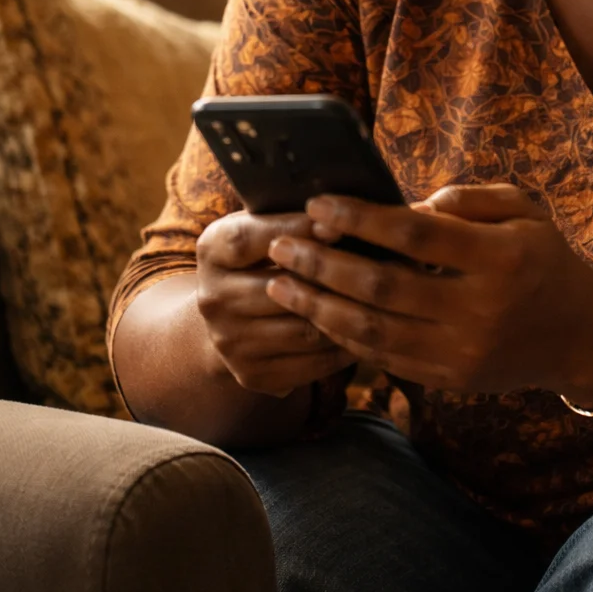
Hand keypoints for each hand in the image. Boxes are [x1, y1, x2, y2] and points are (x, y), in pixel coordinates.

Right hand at [195, 209, 356, 398]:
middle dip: (331, 278)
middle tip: (374, 270)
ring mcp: (229, 342)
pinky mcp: (251, 374)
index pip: (248, 239)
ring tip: (380, 303)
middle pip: (280, 289)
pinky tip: (367, 334)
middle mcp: (212, 298)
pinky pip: (310, 366)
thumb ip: (292, 219)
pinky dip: (342, 350)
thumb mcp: (263, 226)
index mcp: (212, 250)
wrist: (233, 315)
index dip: (293, 230)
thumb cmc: (263, 255)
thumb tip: (339, 217)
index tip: (337, 224)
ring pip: (302, 330)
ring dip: (345, 318)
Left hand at [263, 183, 592, 402]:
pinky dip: (343, 337)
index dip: (359, 219)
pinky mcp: (451, 379)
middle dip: (321, 264)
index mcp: (498, 258)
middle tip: (280, 244)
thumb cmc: (544, 259)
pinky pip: (384, 359)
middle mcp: (480, 309)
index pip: (413, 236)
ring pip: (373, 331)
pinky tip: (315, 315)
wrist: (581, 336)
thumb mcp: (523, 210)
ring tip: (279, 284)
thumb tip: (405, 205)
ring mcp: (463, 351)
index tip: (317, 204)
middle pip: (382, 286)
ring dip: (318, 306)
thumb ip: (467, 198)